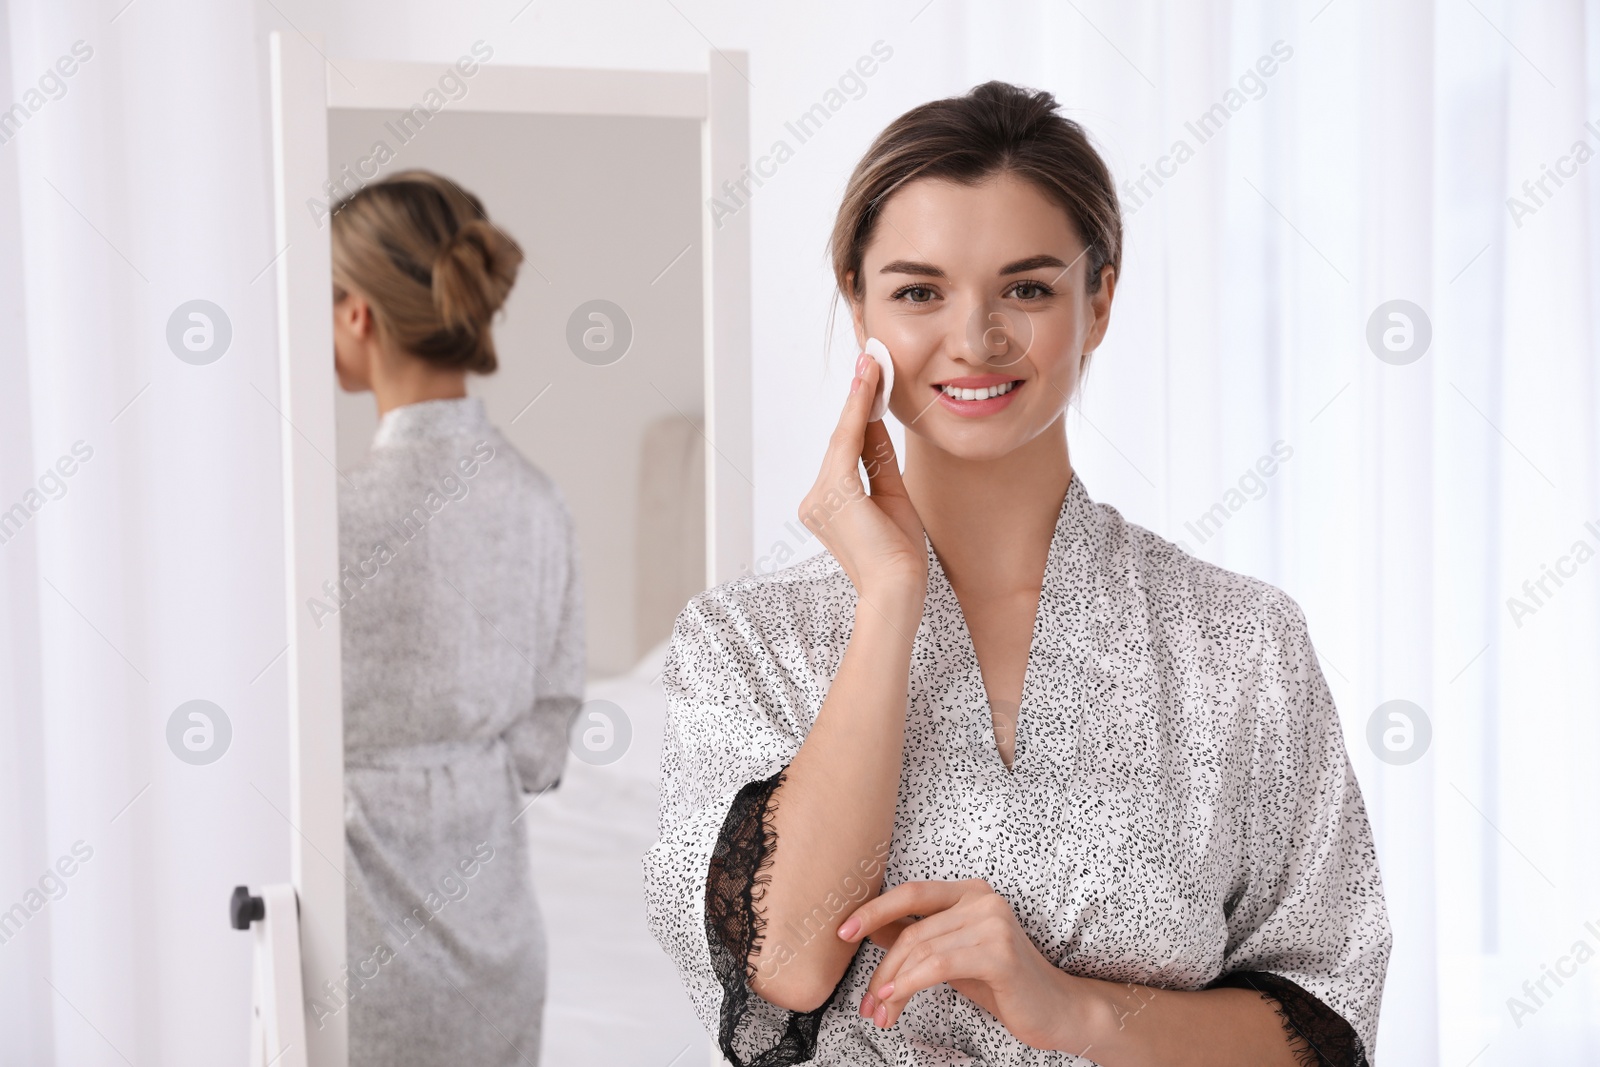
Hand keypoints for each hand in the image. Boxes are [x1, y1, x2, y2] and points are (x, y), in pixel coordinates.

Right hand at [798, 349, 926, 605]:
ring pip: (842, 438)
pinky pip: (847, 444)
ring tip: (872, 363)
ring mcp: (819, 498)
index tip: (869, 382)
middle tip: (871, 360)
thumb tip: (873, 425)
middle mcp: (815, 501)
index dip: (858, 415)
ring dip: (858, 398)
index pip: (845, 452)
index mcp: (828, 507)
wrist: (898, 588)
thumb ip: (878, 461)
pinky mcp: (833, 494)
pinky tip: (868, 386)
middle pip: (841, 441)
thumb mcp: (892, 497)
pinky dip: (858, 412)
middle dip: (858, 399)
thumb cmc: (899, 555)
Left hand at [836, 879, 1080, 1051]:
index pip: (911, 893)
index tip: (843, 931)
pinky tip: (897, 1000)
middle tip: (867, 1002)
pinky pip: (938, 965)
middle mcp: (982, 899)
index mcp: (969, 892)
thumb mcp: (951, 955)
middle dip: (881, 969)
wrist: (1055, 1009)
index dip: (874, 909)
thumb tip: (869, 928)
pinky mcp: (998, 952)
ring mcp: (992, 923)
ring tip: (882, 1013)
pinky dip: (910, 983)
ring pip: (920, 950)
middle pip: (912, 930)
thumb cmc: (1002, 983)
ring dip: (892, 986)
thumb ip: (917, 937)